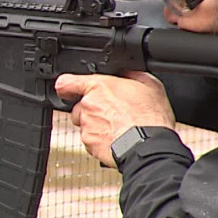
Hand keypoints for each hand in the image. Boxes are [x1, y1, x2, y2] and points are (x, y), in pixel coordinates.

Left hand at [53, 71, 175, 167]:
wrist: (149, 145)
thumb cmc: (150, 117)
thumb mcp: (148, 84)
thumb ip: (129, 75)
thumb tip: (125, 73)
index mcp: (98, 87)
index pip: (67, 82)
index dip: (67, 87)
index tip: (68, 90)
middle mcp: (88, 105)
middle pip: (80, 106)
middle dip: (91, 110)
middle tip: (112, 114)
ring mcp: (87, 126)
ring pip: (85, 124)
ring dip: (96, 126)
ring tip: (117, 128)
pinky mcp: (89, 144)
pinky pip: (90, 140)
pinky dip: (100, 140)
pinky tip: (116, 139)